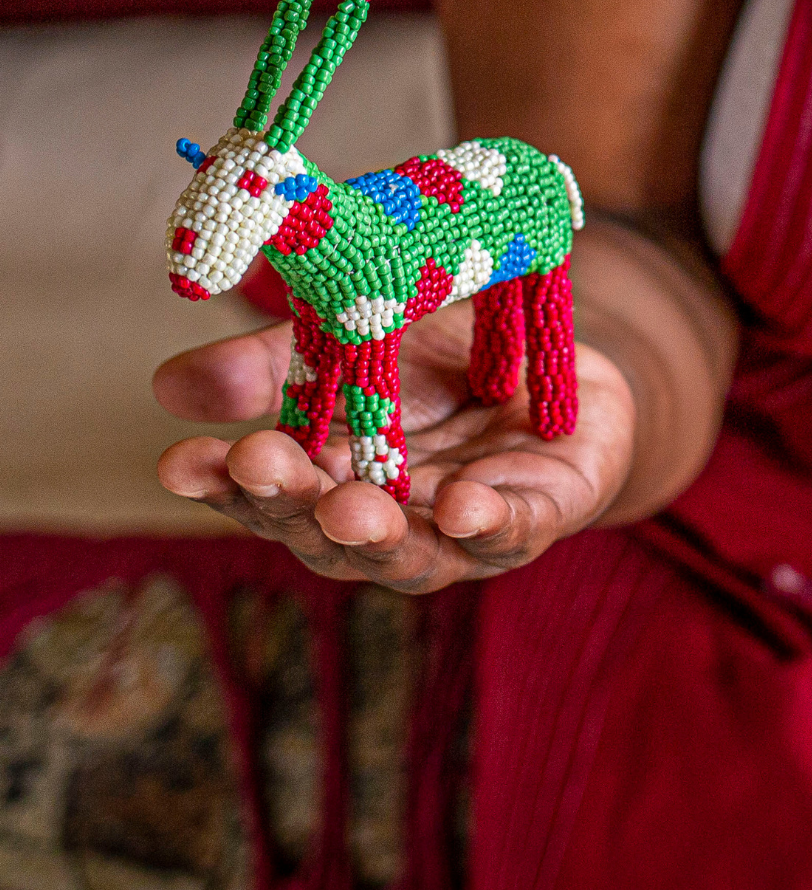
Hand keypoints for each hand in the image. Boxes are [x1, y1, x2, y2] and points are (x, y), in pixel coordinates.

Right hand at [153, 306, 635, 591]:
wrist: (565, 362)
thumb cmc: (448, 359)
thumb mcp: (365, 335)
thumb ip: (281, 358)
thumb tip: (169, 387)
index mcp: (333, 474)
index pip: (265, 492)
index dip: (223, 482)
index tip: (180, 461)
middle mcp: (389, 519)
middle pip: (327, 532)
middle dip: (293, 504)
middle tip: (259, 468)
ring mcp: (461, 530)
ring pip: (414, 554)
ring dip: (379, 536)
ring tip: (351, 508)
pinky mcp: (539, 517)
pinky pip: (513, 531)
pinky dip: (488, 523)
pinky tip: (464, 507)